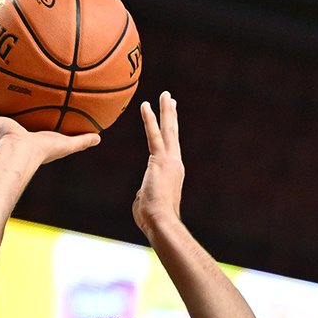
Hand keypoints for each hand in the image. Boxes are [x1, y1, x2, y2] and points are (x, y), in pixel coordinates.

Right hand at [0, 95, 100, 164]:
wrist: (19, 152)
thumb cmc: (42, 150)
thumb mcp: (66, 144)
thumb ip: (82, 141)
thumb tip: (99, 137)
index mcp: (30, 138)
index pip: (33, 125)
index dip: (35, 118)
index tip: (38, 109)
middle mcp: (14, 132)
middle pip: (13, 117)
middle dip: (13, 108)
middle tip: (15, 95)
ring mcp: (0, 127)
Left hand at [132, 91, 184, 238]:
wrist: (161, 222)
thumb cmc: (152, 219)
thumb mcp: (147, 203)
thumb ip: (145, 194)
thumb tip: (142, 193)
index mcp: (173, 174)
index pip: (170, 149)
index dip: (169, 134)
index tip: (170, 121)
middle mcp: (175, 164)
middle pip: (172, 135)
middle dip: (171, 116)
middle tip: (170, 99)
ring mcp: (170, 161)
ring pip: (167, 131)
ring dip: (166, 111)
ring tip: (165, 95)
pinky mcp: (160, 161)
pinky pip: (153, 135)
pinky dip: (149, 120)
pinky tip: (145, 105)